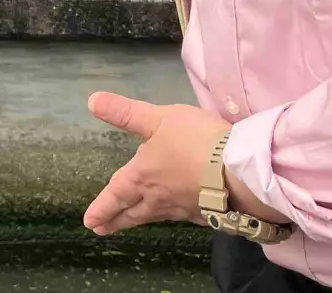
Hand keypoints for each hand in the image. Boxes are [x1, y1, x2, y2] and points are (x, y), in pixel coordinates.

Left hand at [81, 92, 281, 234]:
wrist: (241, 171)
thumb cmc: (195, 141)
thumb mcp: (157, 119)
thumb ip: (125, 112)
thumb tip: (91, 101)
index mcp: (141, 178)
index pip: (115, 195)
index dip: (101, 208)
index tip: (89, 222)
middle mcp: (158, 198)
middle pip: (133, 213)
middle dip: (115, 221)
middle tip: (101, 230)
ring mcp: (184, 208)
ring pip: (156, 216)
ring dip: (141, 220)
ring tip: (133, 222)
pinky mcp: (207, 212)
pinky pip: (184, 217)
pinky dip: (174, 217)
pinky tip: (179, 215)